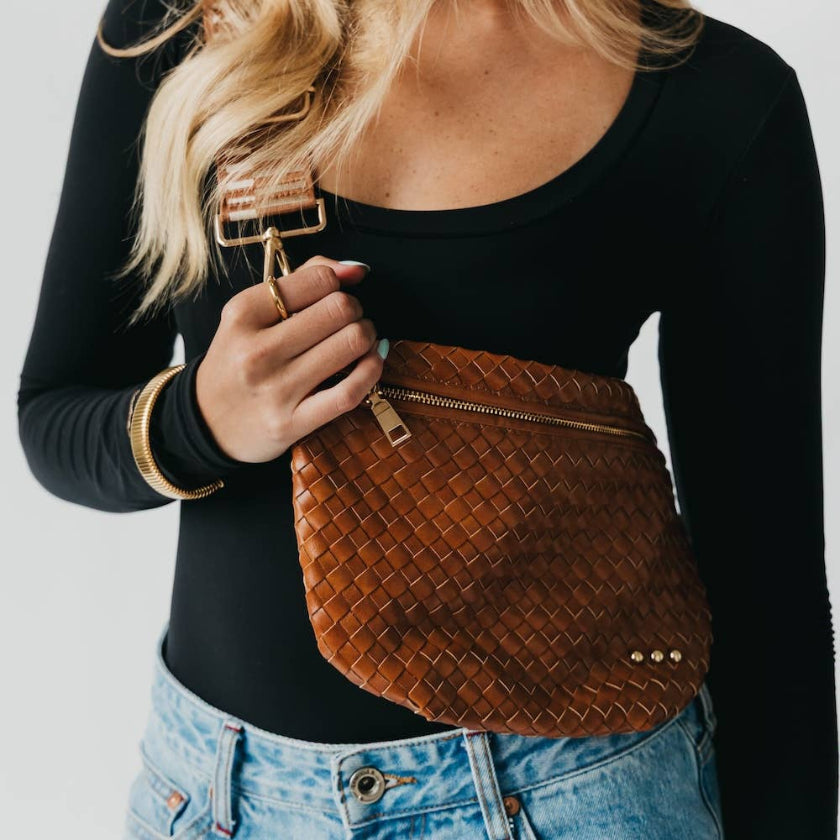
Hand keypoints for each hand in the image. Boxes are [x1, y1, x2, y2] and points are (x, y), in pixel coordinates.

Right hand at [195, 255, 385, 462]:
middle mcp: (256, 351)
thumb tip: (356, 269)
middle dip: (355, 310)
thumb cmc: (238, 362)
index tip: (334, 296)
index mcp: (243, 314)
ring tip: (360, 340)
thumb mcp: (251, 315)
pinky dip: (372, 370)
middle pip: (339, 309)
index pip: (317, 280)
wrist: (207, 423)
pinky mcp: (293, 422)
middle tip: (350, 320)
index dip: (337, 284)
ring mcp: (275, 389)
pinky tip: (371, 362)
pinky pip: (350, 391)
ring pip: (351, 344)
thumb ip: (302, 281)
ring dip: (367, 337)